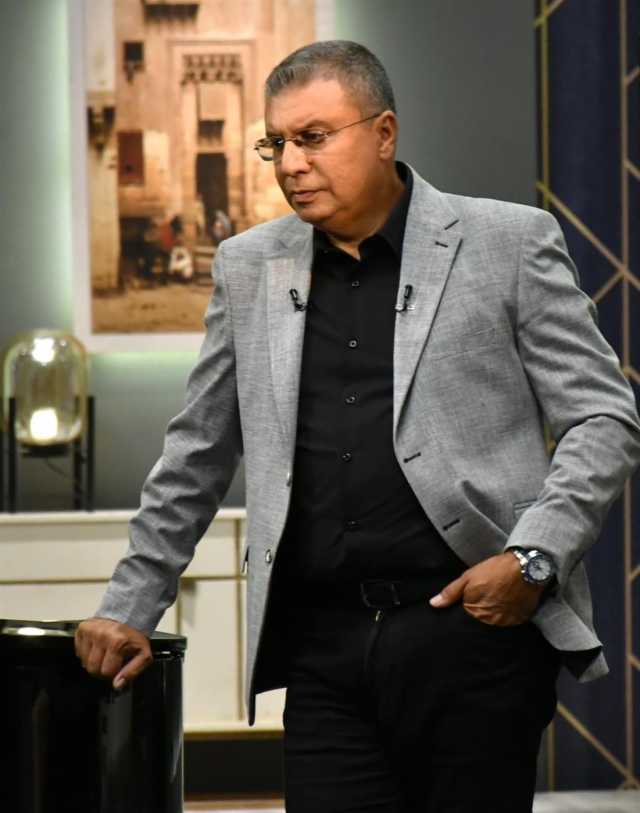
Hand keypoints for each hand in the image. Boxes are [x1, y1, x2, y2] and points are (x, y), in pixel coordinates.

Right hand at [74, 617, 152, 689]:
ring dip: (93, 661)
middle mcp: (101, 635)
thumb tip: (117, 685)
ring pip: (84, 661)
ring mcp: (90, 631)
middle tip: (110, 661)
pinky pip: (78, 651)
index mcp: (116, 642)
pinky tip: (97, 647)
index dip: (113, 673)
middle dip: (102, 669)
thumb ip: (132, 672)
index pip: (106, 672)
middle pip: (92, 668)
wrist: (129, 615)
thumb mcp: (143, 655)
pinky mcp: (82, 628)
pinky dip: (86, 653)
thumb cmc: (134, 636)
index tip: (118, 666)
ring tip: (104, 653)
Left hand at [429, 552, 544, 625]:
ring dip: (495, 615)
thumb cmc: (495, 570)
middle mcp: (492, 622)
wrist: (526, 566)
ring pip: (496, 623)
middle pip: (482, 623)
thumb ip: (450, 593)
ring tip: (499, 598)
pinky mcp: (521, 620)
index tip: (473, 601)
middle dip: (481, 613)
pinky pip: (511, 621)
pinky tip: (509, 601)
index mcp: (476, 612)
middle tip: (487, 597)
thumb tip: (433, 604)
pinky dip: (509, 614)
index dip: (467, 611)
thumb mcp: (468, 577)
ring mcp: (508, 622)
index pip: (466, 621)